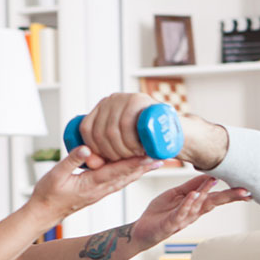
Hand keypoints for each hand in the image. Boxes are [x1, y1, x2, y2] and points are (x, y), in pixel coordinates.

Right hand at [29, 146, 160, 222]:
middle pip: (126, 176)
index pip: (117, 171)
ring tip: (155, 162)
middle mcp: (99, 189)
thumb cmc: (47, 194)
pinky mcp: (97, 191)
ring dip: (140, 170)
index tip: (149, 156)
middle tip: (162, 157)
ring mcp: (100, 192)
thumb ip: (72, 160)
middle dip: (144, 166)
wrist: (44, 213)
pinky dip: (130, 174)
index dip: (134, 163)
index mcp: (91, 184)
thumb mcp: (56, 174)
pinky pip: (118, 182)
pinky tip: (136, 169)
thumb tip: (88, 148)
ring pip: (124, 179)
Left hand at [75, 93, 229, 169]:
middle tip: (124, 161)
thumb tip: (89, 161)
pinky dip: (130, 141)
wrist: (173, 133)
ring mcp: (126, 97)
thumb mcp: (120, 143)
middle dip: (110, 153)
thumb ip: (104, 148)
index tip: (102, 162)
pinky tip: (138, 149)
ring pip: (112, 130)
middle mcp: (112, 99)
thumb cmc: (145, 142)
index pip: (86, 128)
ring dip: (122, 149)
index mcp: (103, 107)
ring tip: (133, 155)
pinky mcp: (141, 100)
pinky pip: (126, 123)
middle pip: (99, 131)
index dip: (92, 149)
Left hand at [131, 175, 251, 247]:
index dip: (232, 193)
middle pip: (213, 203)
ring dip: (206, 193)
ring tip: (214, 181)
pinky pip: (180, 213)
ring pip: (197, 206)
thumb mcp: (176, 194)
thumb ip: (191, 185)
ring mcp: (182, 219)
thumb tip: (209, 175)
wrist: (142, 229)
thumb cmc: (160, 212)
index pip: (216, 197)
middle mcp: (193, 213)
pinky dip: (187, 204)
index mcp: (195, 205)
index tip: (248, 188)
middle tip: (245, 192)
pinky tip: (194, 195)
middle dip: (229, 197)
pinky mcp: (170, 223)